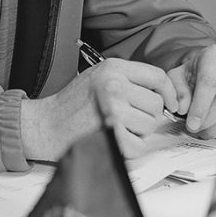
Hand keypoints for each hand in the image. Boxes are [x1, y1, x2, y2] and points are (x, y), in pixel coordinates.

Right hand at [21, 58, 179, 160]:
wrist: (46, 124)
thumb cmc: (72, 104)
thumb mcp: (99, 77)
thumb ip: (128, 80)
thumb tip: (162, 95)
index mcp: (112, 68)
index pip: (157, 76)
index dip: (169, 92)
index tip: (170, 103)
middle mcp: (113, 85)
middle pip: (156, 104)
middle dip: (147, 116)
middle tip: (127, 118)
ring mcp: (112, 109)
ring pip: (150, 126)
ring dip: (138, 132)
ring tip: (116, 127)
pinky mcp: (110, 133)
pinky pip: (140, 145)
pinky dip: (132, 148)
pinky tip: (115, 139)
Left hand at [167, 44, 215, 139]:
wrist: (213, 70)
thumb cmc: (196, 73)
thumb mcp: (178, 77)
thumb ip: (177, 91)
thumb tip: (183, 108)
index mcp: (214, 55)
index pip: (209, 81)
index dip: (200, 106)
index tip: (192, 124)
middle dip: (209, 119)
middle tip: (197, 130)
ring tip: (205, 131)